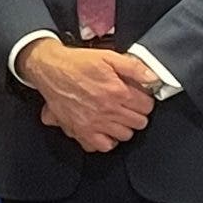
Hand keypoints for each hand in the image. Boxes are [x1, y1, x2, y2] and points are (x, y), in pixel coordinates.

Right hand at [19, 38, 154, 152]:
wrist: (49, 68)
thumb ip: (133, 66)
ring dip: (124, 126)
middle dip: (136, 113)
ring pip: (125, 135)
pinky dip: (106, 140)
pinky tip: (104, 129)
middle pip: (139, 123)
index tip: (138, 96)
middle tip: (128, 105)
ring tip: (116, 116)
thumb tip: (153, 78)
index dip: (144, 99)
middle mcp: (108, 110)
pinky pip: (103, 146)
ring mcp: (95, 123)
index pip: (147, 106)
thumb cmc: (77, 62)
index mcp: (117, 92)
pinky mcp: (82, 131)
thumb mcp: (108, 56)